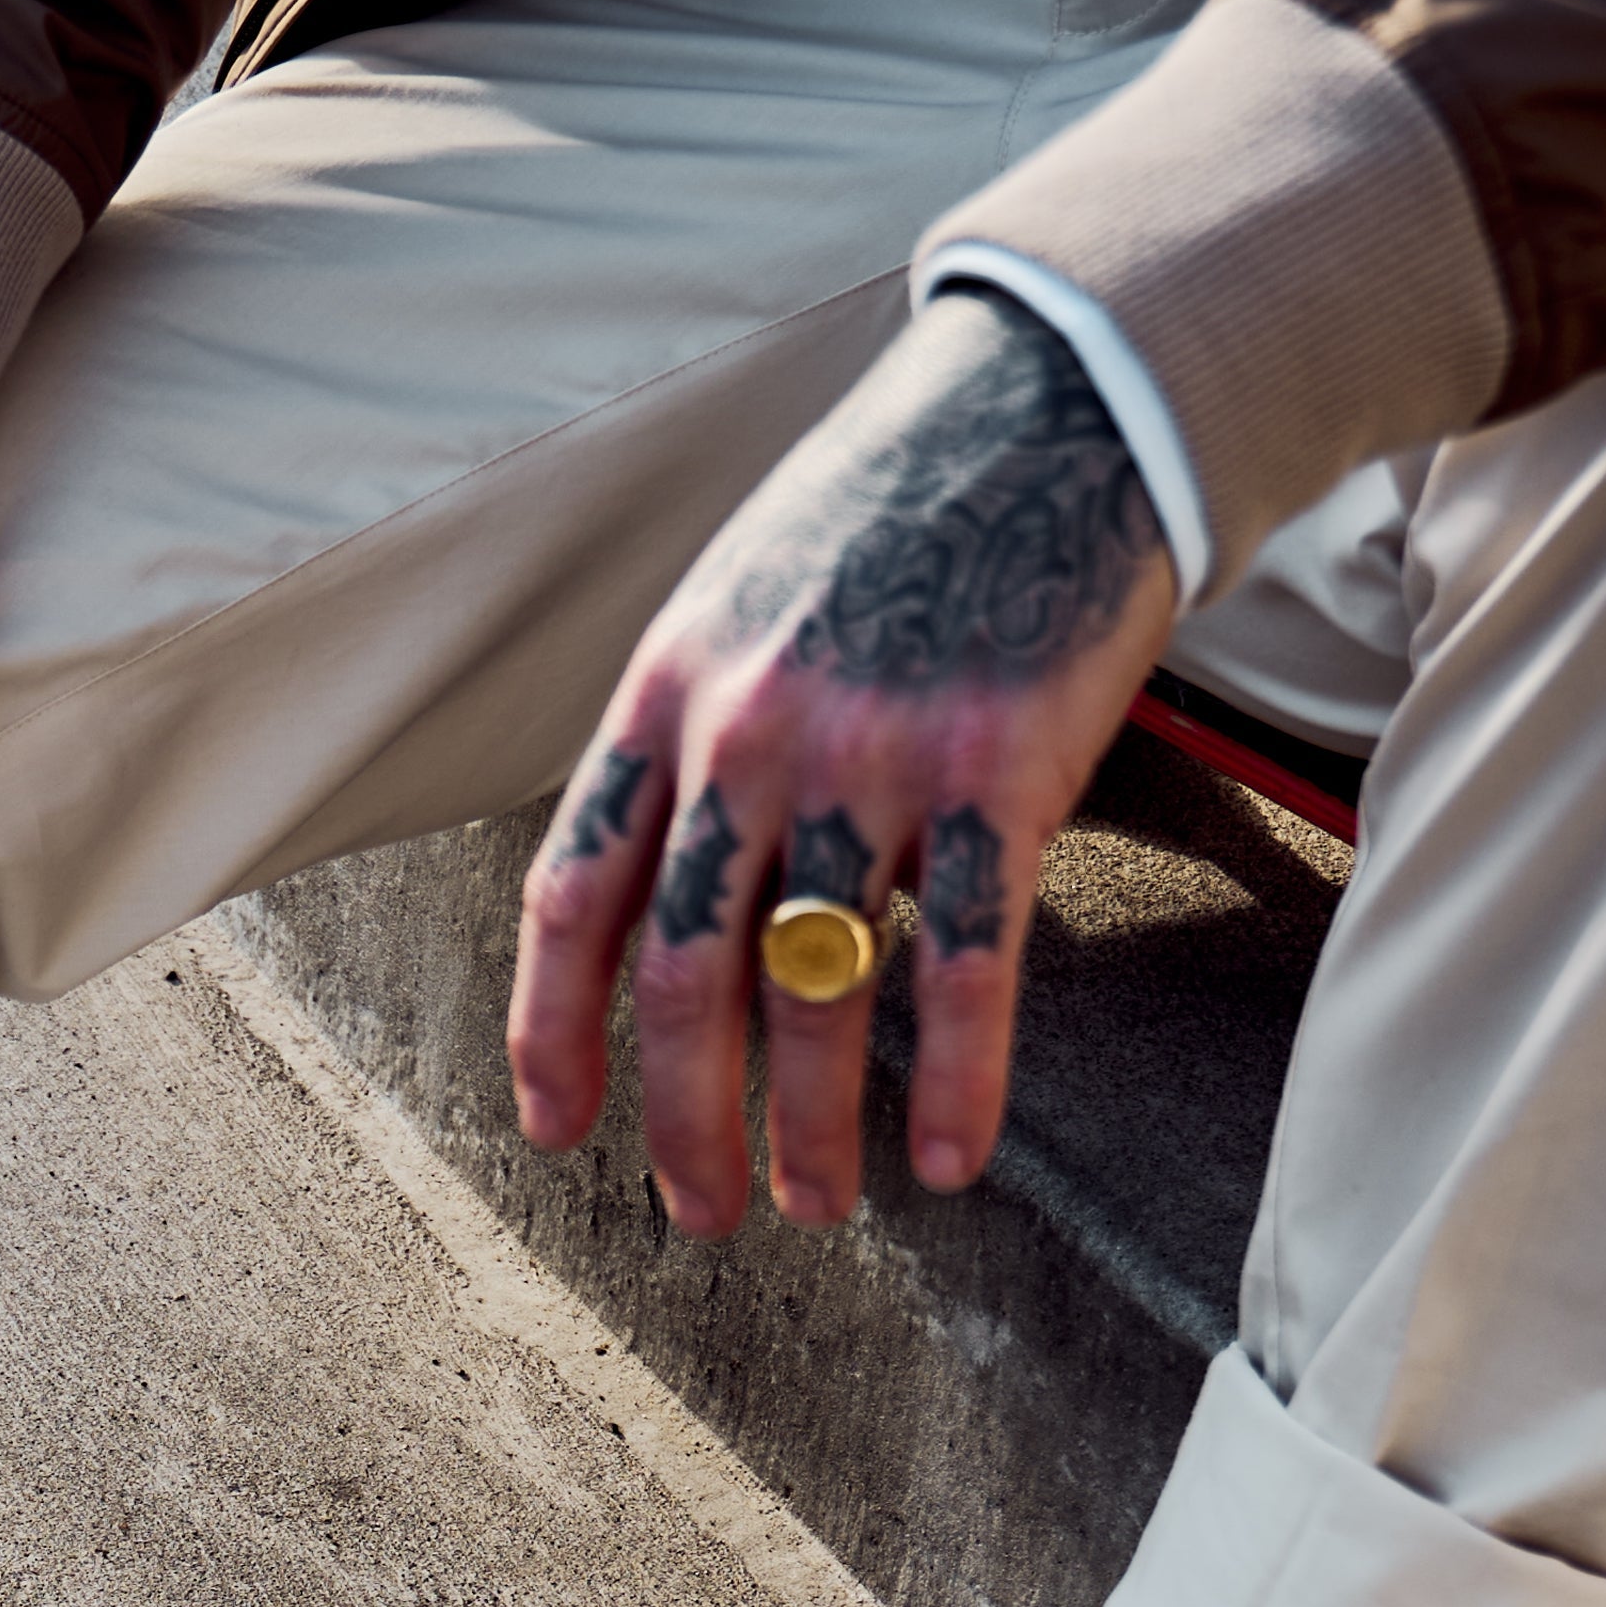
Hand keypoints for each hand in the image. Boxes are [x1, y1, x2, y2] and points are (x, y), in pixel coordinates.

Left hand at [508, 292, 1180, 1231]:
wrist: (1052, 393)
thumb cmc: (888, 515)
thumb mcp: (735, 604)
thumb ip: (687, 743)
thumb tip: (652, 898)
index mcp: (667, 696)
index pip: (573, 896)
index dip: (553, 1030)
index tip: (557, 1129)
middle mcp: (752, 732)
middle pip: (687, 976)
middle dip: (684, 1121)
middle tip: (699, 1213)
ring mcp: (876, 752)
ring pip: (817, 989)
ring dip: (812, 1126)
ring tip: (816, 1204)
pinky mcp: (1003, 766)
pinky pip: (967, 959)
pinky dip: (956, 1078)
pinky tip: (949, 1159)